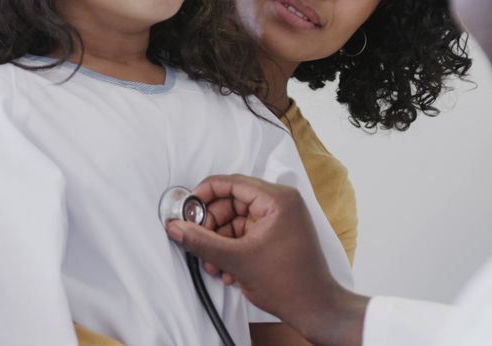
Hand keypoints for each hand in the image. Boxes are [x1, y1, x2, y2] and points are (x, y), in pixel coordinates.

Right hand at [165, 174, 367, 345]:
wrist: (314, 308)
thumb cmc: (289, 282)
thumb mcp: (237, 260)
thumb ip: (202, 241)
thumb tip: (177, 227)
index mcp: (277, 199)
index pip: (232, 183)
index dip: (205, 194)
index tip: (186, 209)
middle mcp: (280, 204)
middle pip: (231, 203)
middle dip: (212, 226)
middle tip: (197, 242)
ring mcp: (279, 219)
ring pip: (236, 221)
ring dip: (220, 242)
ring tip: (213, 265)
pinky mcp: (276, 235)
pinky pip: (245, 233)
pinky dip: (232, 249)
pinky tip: (227, 269)